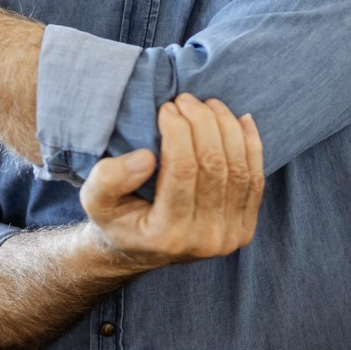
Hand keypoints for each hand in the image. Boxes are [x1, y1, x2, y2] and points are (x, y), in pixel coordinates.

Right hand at [78, 93, 264, 272]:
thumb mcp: (94, 201)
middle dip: (203, 123)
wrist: (140, 250)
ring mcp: (230, 236)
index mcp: (166, 234)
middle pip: (214, 165)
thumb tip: (147, 157)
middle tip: (186, 99)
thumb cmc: (116, 218)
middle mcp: (204, 239)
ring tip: (208, 104)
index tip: (166, 108)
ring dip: (227, 128)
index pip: (182, 169)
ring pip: (239, 169)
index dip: (178, 131)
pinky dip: (252, 146)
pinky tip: (240, 120)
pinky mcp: (245, 229)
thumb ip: (108, 179)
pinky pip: (256, 181)